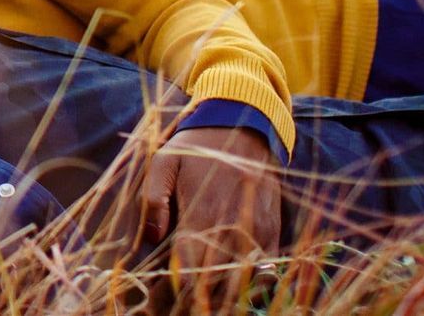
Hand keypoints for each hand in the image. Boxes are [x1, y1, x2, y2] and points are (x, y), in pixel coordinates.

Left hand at [141, 126, 280, 303]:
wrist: (243, 125)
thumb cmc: (196, 147)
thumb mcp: (164, 162)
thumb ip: (153, 199)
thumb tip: (151, 238)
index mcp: (200, 214)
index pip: (189, 270)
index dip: (177, 289)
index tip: (164, 297)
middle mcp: (230, 226)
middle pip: (215, 281)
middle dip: (198, 295)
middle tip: (182, 300)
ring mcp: (255, 229)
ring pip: (242, 278)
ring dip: (224, 290)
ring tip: (207, 296)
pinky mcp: (272, 228)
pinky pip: (265, 266)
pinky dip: (251, 279)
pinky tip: (233, 281)